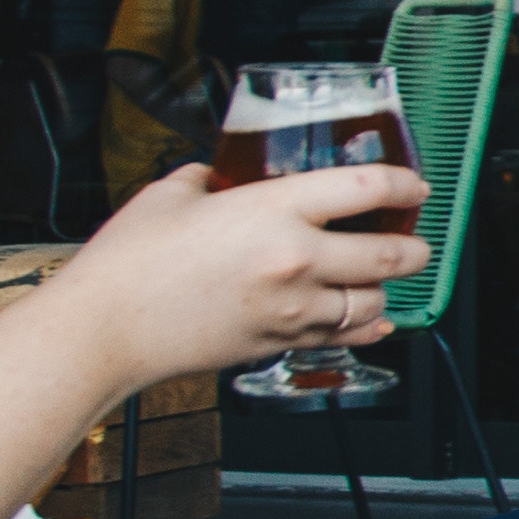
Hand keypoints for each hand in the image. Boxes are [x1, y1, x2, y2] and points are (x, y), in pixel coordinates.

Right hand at [34, 162, 429, 392]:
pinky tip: (371, 321)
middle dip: (414, 247)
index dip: (403, 183)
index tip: (414, 184)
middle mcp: (296, 260)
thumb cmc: (128, 263)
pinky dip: (365, 328)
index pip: (366, 188)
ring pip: (372, 302)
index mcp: (274, 210)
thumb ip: (210, 178)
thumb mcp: (171, 195)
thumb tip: (223, 175)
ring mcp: (291, 308)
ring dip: (384, 290)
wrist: (102, 330)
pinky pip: (343, 337)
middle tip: (415, 241)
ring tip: (380, 279)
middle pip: (390, 254)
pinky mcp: (278, 343)